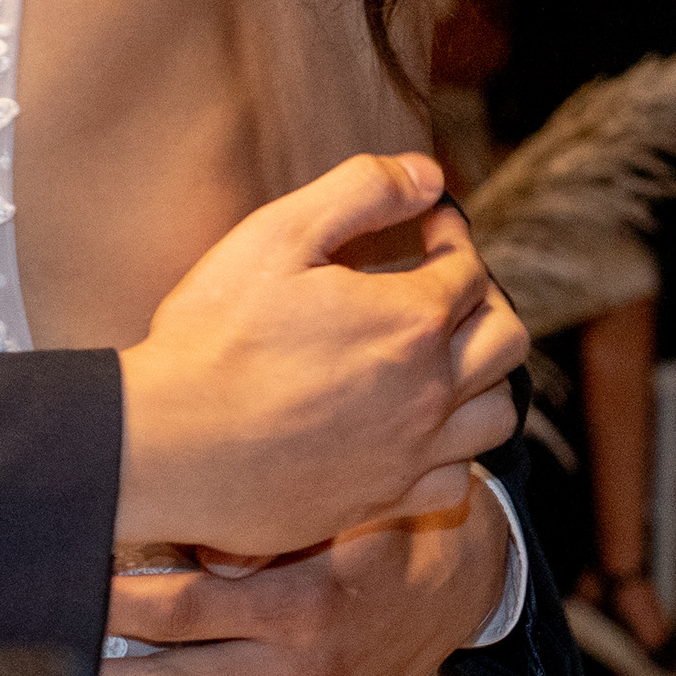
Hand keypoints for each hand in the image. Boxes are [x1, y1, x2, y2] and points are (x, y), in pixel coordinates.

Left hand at [95, 480, 500, 675]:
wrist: (457, 585)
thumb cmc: (382, 533)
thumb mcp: (341, 510)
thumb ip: (270, 528)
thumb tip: (203, 549)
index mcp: (298, 604)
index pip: (184, 607)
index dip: (119, 600)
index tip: (72, 583)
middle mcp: (298, 671)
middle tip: (50, 666)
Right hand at [115, 153, 526, 557]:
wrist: (170, 445)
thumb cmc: (215, 336)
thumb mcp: (278, 234)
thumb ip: (361, 190)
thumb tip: (428, 173)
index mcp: (410, 320)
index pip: (469, 269)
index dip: (452, 237)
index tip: (428, 226)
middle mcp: (429, 391)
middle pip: (506, 338)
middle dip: (485, 299)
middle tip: (445, 285)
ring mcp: (410, 453)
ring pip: (497, 413)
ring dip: (484, 375)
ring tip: (445, 356)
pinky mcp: (383, 501)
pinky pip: (457, 480)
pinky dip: (454, 450)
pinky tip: (418, 428)